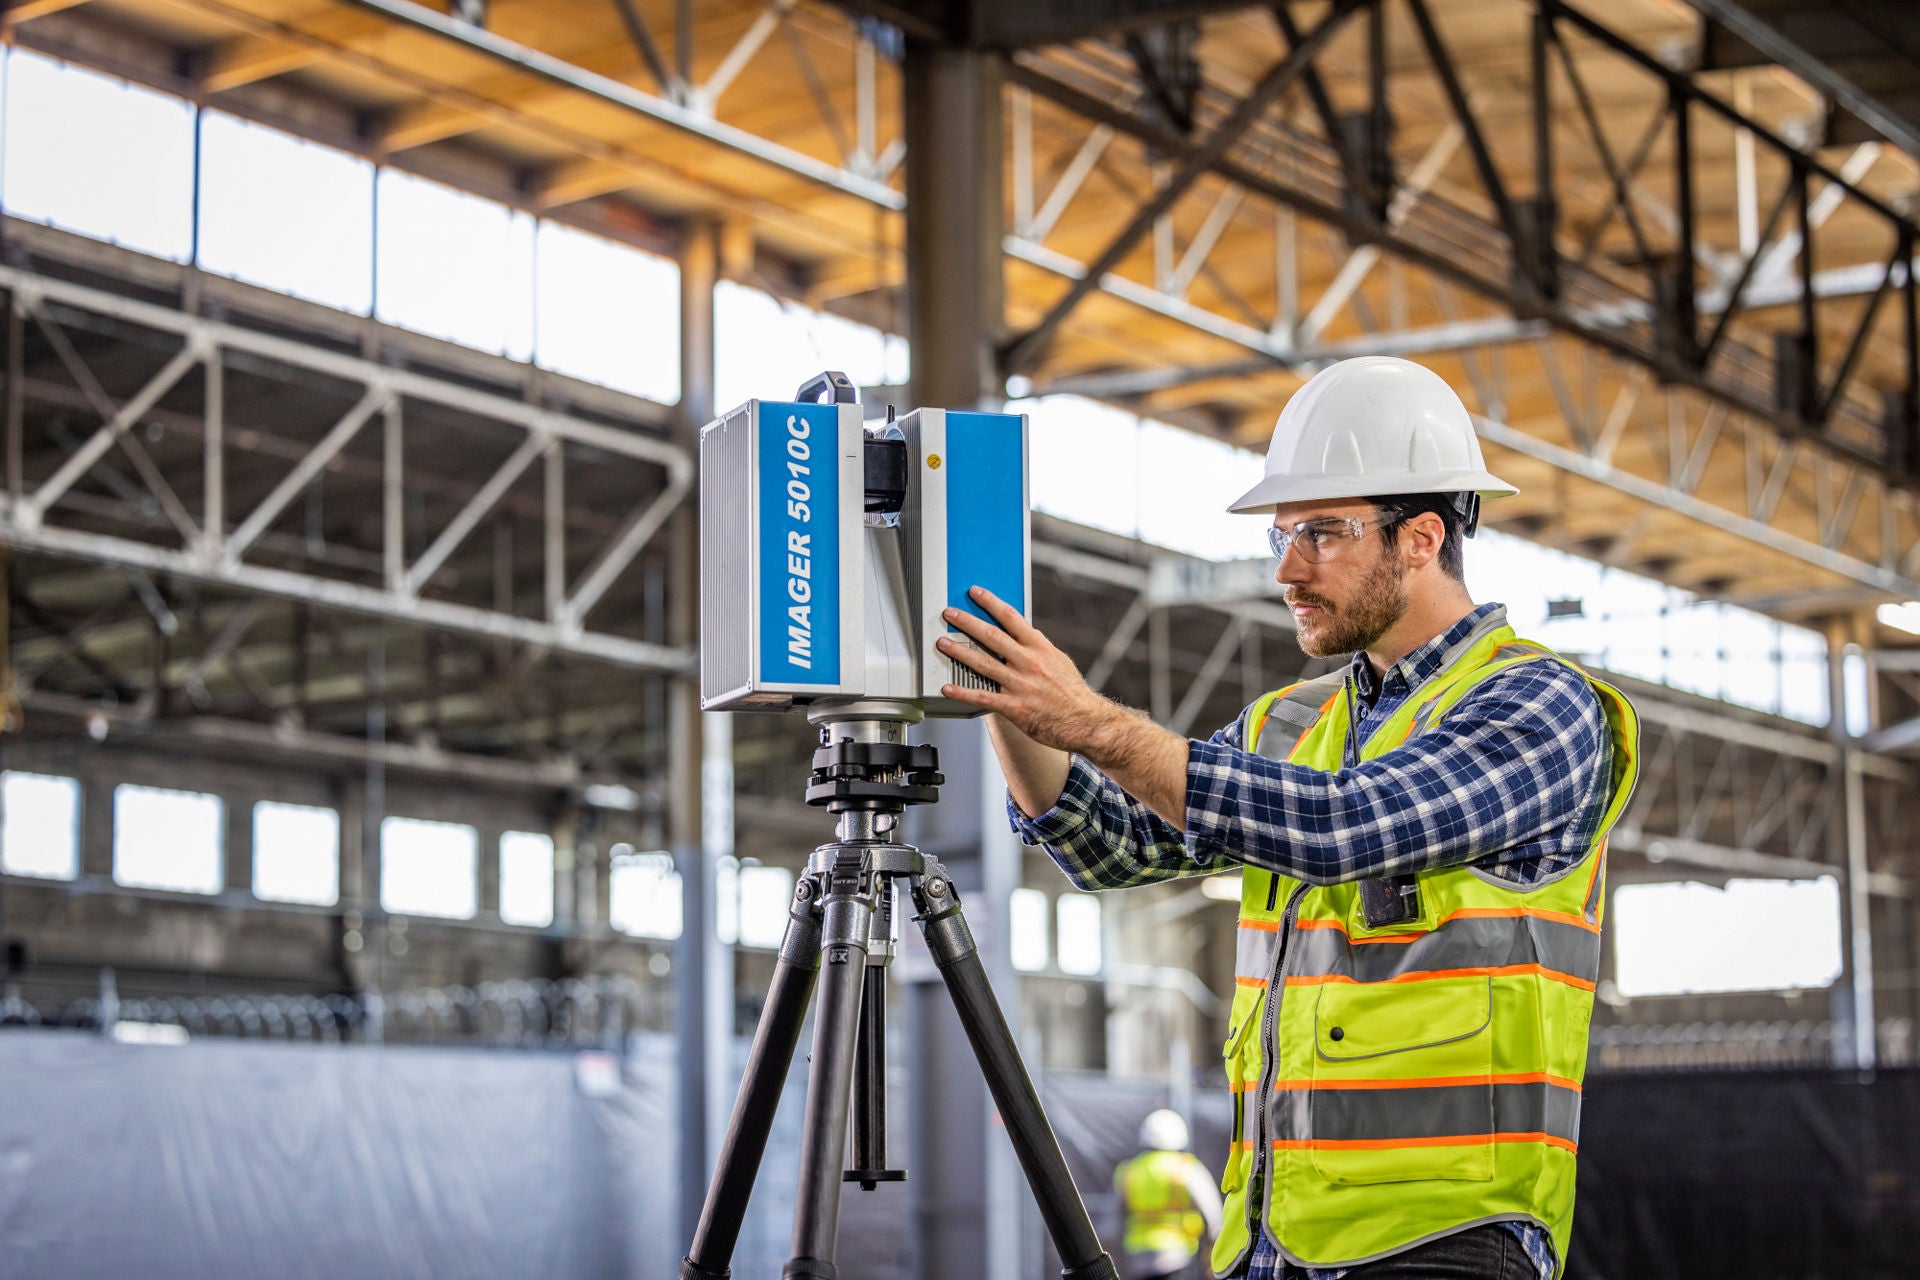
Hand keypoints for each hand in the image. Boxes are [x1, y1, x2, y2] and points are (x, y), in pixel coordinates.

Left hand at [936, 586, 1115, 752]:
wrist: (1085, 721)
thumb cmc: (1071, 692)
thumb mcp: (1058, 661)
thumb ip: (1037, 647)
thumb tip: (1022, 633)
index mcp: (1039, 648)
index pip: (1011, 617)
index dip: (990, 602)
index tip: (975, 592)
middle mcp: (1028, 662)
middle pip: (992, 636)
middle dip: (967, 622)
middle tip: (949, 613)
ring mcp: (1020, 685)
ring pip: (983, 663)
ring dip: (959, 652)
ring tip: (942, 642)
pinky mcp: (1014, 707)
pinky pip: (983, 697)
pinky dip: (963, 693)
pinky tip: (947, 687)